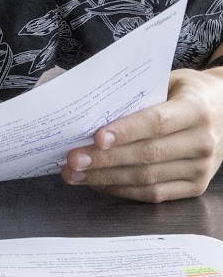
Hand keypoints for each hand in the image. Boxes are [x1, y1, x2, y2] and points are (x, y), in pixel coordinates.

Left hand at [62, 68, 222, 201]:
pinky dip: (123, 191)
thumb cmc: (185, 92)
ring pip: (148, 178)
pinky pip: (155, 194)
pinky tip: (98, 183)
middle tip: (72, 160)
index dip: (126, 131)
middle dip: (105, 160)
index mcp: (196, 110)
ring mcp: (202, 168)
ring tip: (75, 175)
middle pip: (148, 155)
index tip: (95, 138)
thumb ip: (137, 96)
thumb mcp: (168, 82)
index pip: (157, 123)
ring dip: (107, 179)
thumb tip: (89, 112)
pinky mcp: (196, 187)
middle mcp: (203, 142)